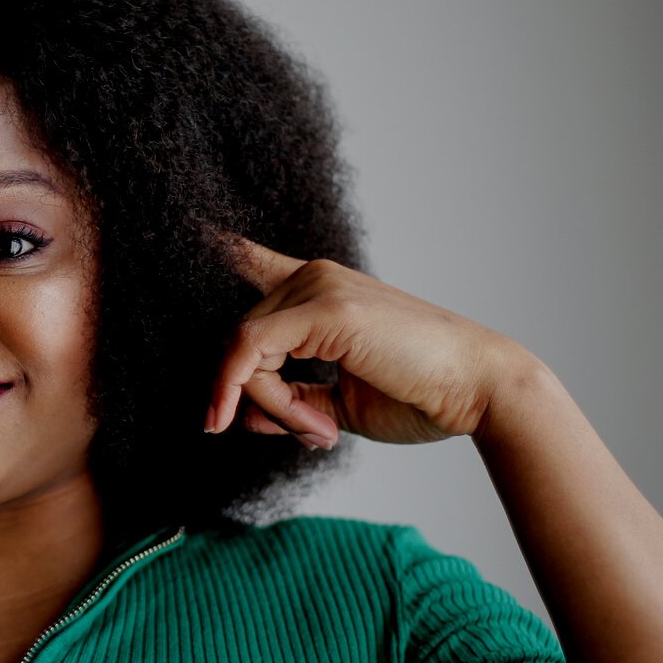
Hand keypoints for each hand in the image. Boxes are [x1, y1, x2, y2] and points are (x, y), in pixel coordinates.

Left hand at [207, 238, 531, 447]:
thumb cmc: (419, 394)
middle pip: (238, 338)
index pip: (250, 260)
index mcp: (320, 290)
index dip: (214, 246)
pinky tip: (313, 426)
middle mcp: (314, 277)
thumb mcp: (338, 403)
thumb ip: (289, 401)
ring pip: (242, 349)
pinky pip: (253, 354)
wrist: (479, 393)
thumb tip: (237, 416)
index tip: (184, 227)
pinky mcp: (325, 307)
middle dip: (258, 399)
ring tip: (323, 433)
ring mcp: (319, 286)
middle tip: (313, 435)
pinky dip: (267, 397)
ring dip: (269, 406)